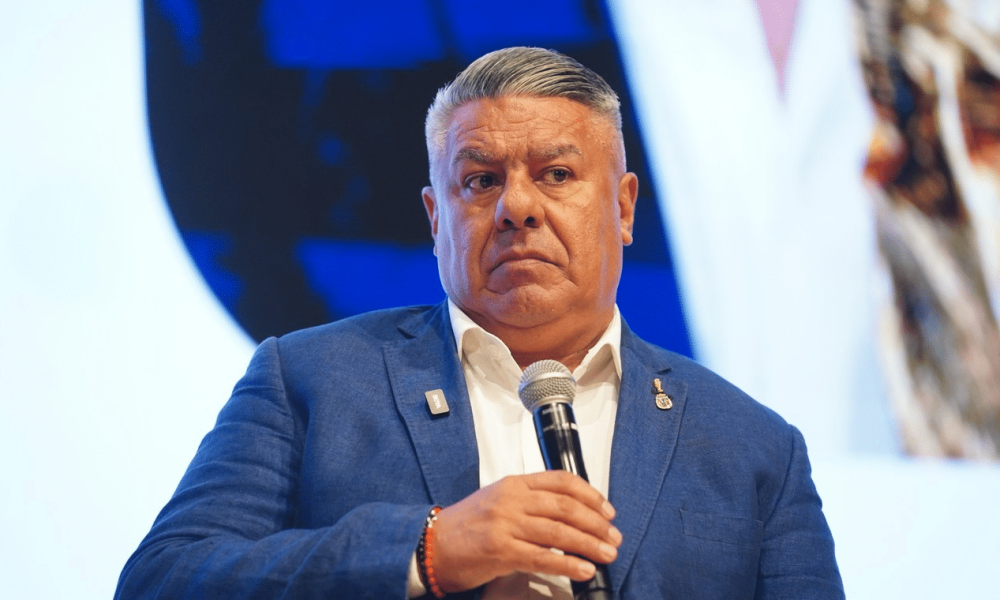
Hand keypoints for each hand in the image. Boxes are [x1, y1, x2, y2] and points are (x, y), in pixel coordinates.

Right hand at [430, 471, 621, 592]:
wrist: (432, 544)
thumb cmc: (466, 525)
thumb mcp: (499, 500)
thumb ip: (531, 502)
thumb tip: (570, 515)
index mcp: (514, 484)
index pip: (561, 481)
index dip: (590, 496)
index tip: (607, 510)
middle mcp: (512, 500)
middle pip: (566, 506)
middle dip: (596, 523)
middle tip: (614, 535)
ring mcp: (506, 525)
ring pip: (559, 531)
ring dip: (589, 543)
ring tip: (607, 553)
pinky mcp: (501, 551)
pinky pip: (542, 557)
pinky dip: (567, 564)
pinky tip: (583, 569)